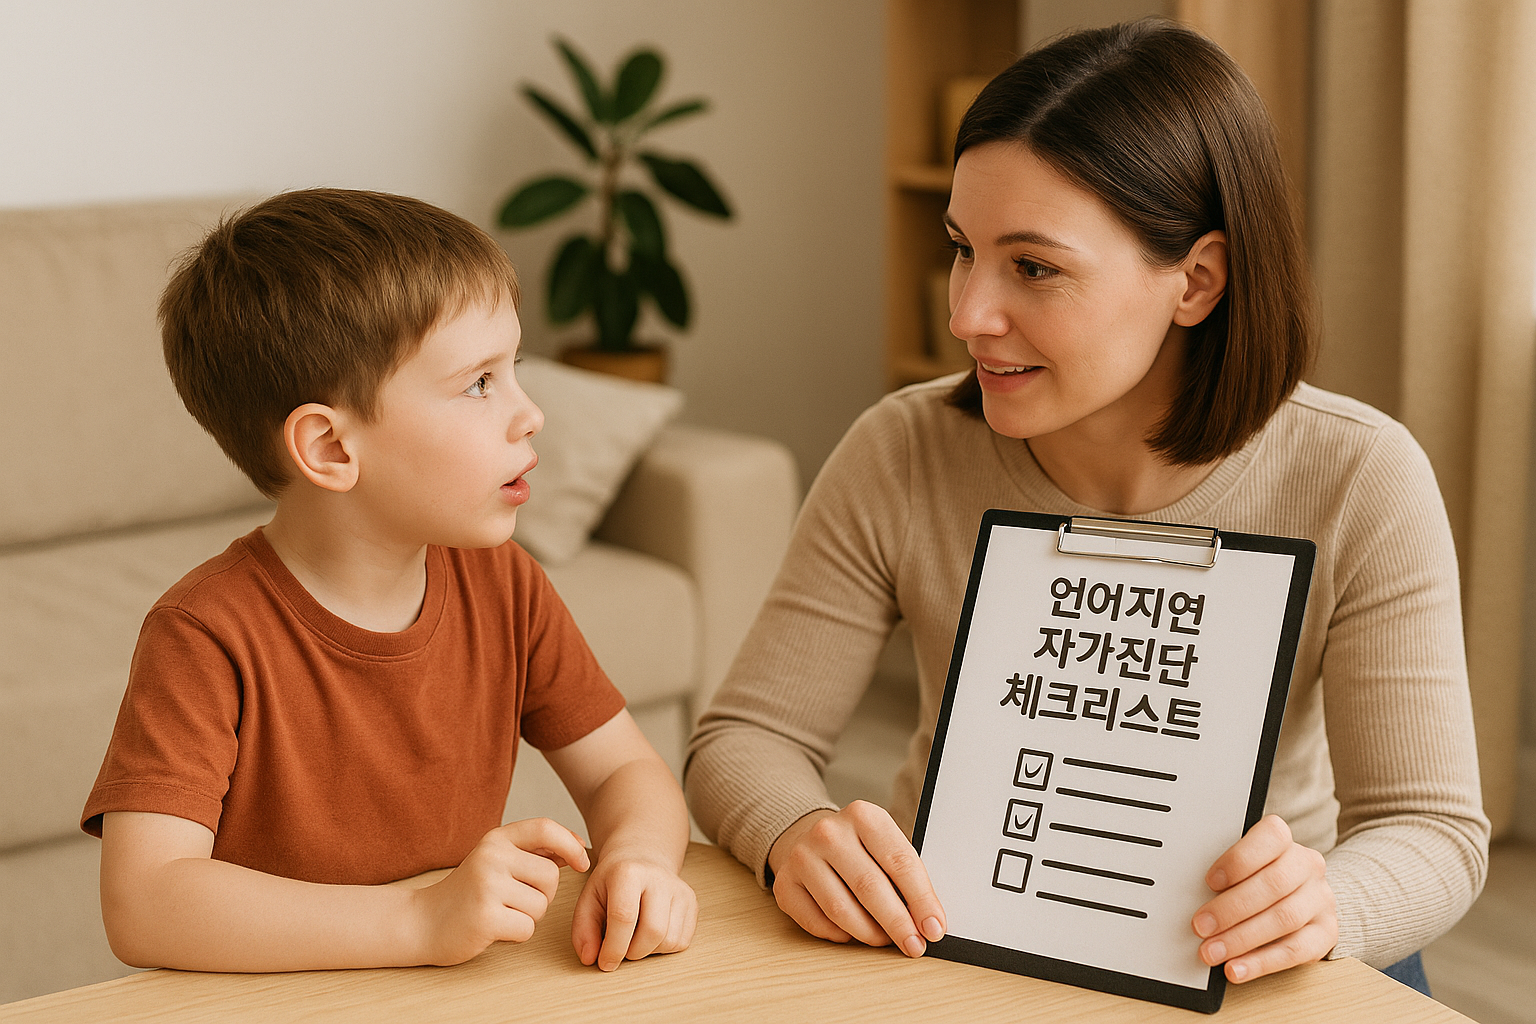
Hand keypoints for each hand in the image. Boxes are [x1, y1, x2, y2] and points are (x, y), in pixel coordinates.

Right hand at [411, 817, 589, 965]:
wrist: (422, 923)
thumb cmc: (468, 893)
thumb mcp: (497, 861)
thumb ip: (533, 853)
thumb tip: (577, 846)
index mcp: (496, 839)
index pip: (544, 828)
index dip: (571, 843)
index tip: (583, 861)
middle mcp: (491, 857)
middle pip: (551, 876)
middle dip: (544, 894)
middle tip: (515, 900)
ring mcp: (487, 886)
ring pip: (541, 905)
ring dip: (528, 916)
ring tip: (500, 913)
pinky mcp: (485, 917)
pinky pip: (527, 928)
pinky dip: (517, 934)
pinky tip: (494, 928)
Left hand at [571, 847, 696, 970]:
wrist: (640, 858)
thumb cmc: (612, 883)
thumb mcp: (589, 899)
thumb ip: (583, 930)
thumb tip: (589, 958)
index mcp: (628, 872)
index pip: (624, 917)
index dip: (613, 948)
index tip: (604, 963)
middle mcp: (659, 878)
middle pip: (653, 931)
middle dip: (633, 952)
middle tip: (621, 949)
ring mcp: (680, 889)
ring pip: (670, 940)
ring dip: (649, 951)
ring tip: (635, 938)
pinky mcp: (692, 902)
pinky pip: (682, 941)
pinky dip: (663, 948)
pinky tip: (650, 934)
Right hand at [767, 801, 945, 956]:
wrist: (808, 837)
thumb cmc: (857, 847)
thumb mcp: (884, 844)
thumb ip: (904, 876)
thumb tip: (928, 921)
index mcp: (863, 816)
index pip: (900, 862)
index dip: (921, 900)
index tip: (934, 927)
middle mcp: (829, 832)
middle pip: (870, 887)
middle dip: (898, 923)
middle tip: (914, 945)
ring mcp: (802, 857)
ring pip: (841, 910)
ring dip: (870, 933)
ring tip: (885, 939)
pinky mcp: (785, 883)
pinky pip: (817, 922)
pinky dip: (840, 935)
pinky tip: (852, 933)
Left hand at [1193, 814, 1336, 981]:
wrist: (1300, 894)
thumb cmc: (1258, 877)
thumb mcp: (1242, 866)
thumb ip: (1224, 874)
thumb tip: (1191, 896)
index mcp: (1284, 841)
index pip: (1270, 838)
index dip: (1238, 860)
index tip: (1210, 881)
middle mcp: (1307, 866)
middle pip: (1273, 885)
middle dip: (1231, 909)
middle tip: (1201, 926)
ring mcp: (1320, 899)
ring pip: (1284, 918)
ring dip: (1242, 939)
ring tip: (1212, 952)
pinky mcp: (1326, 932)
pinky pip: (1296, 951)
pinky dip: (1261, 962)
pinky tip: (1236, 969)